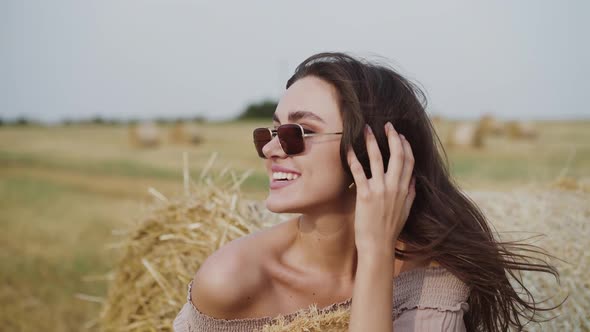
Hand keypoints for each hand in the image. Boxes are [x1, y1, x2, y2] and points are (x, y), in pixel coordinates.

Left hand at [347, 122, 415, 255]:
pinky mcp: (365, 195)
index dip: (405, 146)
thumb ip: (410, 193)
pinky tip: (348, 148)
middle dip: (392, 137)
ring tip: (366, 129)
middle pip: (397, 155)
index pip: (409, 161)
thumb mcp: (406, 211)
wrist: (378, 245)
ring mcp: (380, 190)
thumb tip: (412, 179)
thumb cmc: (390, 230)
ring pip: (377, 159)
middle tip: (387, 125)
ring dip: (372, 142)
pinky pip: (358, 171)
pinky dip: (353, 158)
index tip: (401, 135)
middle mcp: (394, 187)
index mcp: (404, 190)